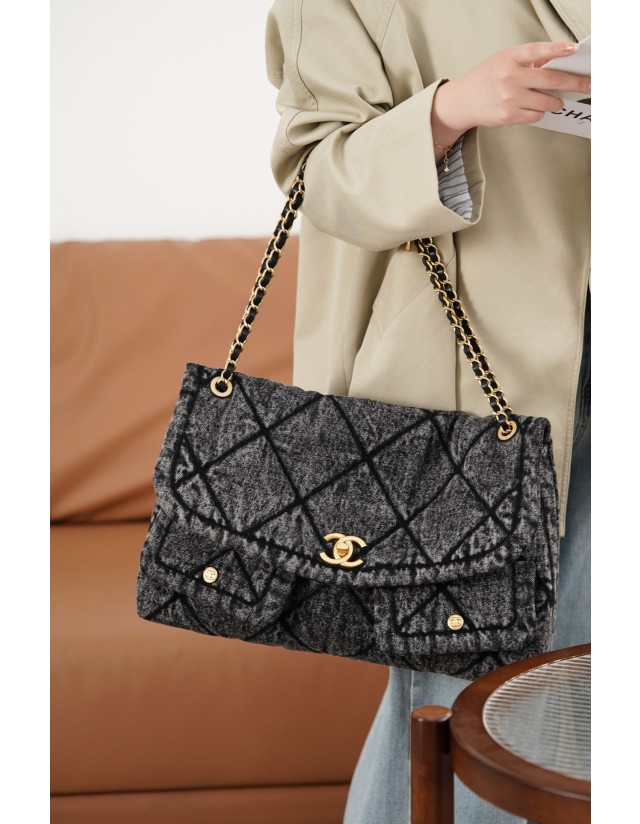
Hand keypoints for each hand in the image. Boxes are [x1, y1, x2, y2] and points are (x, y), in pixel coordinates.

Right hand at [431, 41, 590, 149]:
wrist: (463, 101)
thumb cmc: (487, 78)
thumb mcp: (505, 60)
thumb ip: (530, 60)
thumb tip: (559, 63)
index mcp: (510, 58)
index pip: (538, 51)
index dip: (558, 49)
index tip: (573, 49)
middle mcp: (510, 77)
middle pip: (551, 80)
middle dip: (574, 83)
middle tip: (587, 84)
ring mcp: (510, 98)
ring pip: (548, 101)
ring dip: (554, 101)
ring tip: (551, 98)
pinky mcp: (509, 116)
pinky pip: (537, 115)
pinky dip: (538, 112)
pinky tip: (529, 107)